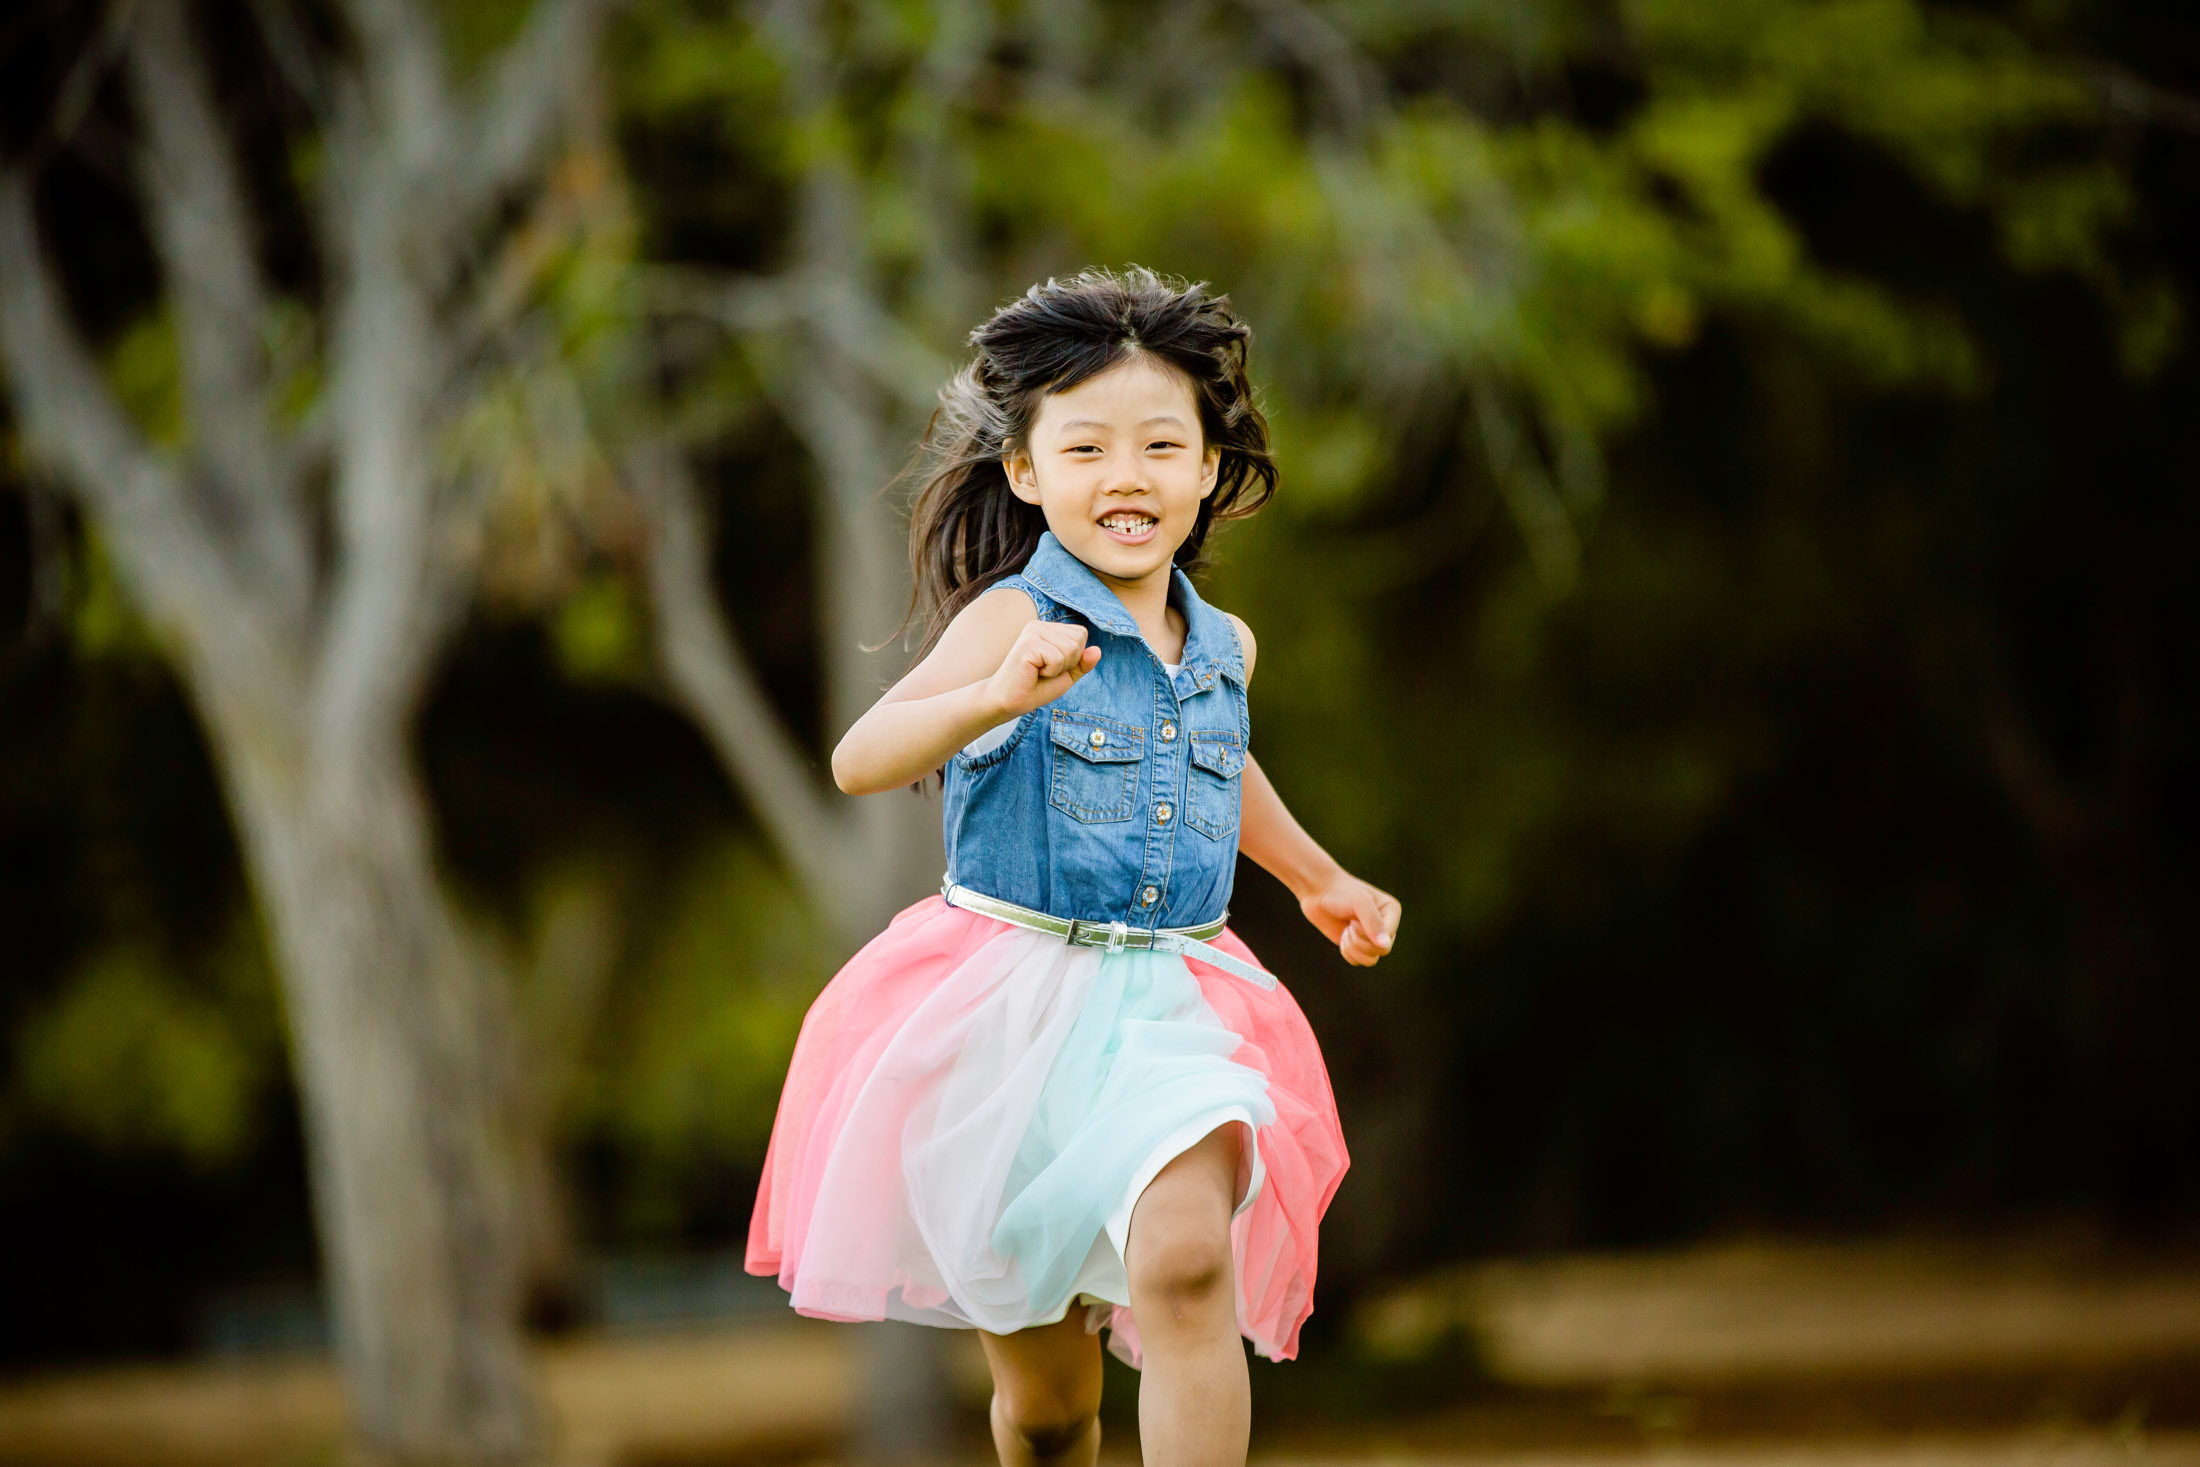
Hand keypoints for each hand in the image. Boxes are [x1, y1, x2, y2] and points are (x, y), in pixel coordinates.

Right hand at [986, 620, 1101, 717]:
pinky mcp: (1028, 643)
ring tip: (1038, 671)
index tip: (1052, 667)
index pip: (1081, 634)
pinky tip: (1033, 672)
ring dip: (1059, 668)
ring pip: (1071, 648)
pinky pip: (1058, 658)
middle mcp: (1040, 625)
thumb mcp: (1066, 675)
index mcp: (1048, 629)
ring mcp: (1033, 631)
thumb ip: (1082, 663)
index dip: (1074, 657)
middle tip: (1045, 671)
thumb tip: (1098, 650)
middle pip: (1079, 639)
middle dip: (1068, 662)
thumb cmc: (1035, 688)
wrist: (1009, 702)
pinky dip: (1050, 672)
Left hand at [1299, 872, 1400, 966]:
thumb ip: (1373, 923)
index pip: (1387, 939)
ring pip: (1370, 960)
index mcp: (1391, 912)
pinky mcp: (1358, 945)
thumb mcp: (1360, 903)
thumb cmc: (1340, 893)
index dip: (1367, 935)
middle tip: (1349, 925)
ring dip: (1353, 948)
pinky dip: (1347, 952)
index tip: (1354, 919)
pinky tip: (1342, 936)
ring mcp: (1371, 937)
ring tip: (1346, 931)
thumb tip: (1384, 945)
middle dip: (1360, 942)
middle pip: (1381, 951)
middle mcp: (1385, 926)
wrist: (1319, 893)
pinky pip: (1357, 961)